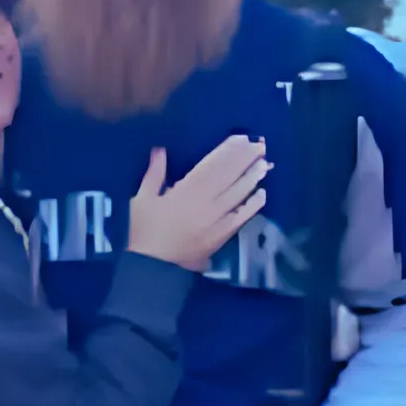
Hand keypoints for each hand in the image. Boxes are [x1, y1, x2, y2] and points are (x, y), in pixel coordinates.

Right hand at [129, 138, 270, 270]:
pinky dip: (252, 206)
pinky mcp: (220, 237)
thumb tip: (161, 150)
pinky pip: (240, 219)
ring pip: (238, 195)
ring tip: (264, 164)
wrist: (150, 267)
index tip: (240, 138)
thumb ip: (154, 174)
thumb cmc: (142, 231)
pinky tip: (262, 194)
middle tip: (260, 145)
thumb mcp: (141, 199)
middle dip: (244, 160)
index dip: (227, 151)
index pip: (212, 166)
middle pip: (229, 177)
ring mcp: (215, 222)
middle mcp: (205, 204)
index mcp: (184, 192)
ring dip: (252, 178)